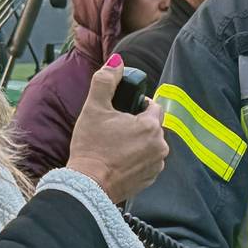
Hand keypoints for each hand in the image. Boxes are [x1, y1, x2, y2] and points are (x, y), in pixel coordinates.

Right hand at [67, 55, 167, 202]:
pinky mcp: (149, 180)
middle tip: (113, 129)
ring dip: (137, 143)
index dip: (137, 105)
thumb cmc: (90, 146)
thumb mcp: (94, 108)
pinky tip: (118, 161)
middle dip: (136, 125)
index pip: (153, 106)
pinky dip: (135, 160)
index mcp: (151, 126)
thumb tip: (117, 61)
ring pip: (150, 145)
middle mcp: (160, 146)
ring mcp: (156, 165)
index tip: (120, 111)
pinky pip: (146, 162)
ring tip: (114, 146)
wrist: (87, 185)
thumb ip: (106, 80)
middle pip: (152, 126)